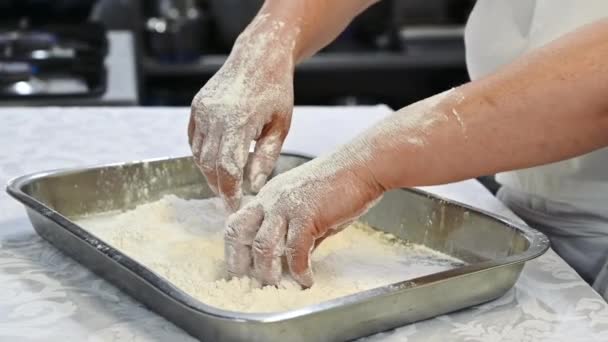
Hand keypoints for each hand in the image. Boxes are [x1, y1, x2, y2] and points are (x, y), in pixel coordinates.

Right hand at [188, 26, 295, 210]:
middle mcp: (214, 116)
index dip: (229, 192)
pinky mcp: (196, 107)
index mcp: (238, 121)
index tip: (235, 208)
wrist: (259, 56)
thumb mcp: (280, 126)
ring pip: (198, 154)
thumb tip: (254, 186)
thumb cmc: (276, 91)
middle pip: (209, 164)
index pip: (228, 168)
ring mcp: (201, 110)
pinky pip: (194, 140)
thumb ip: (266, 158)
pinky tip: (218, 163)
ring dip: (210, 172)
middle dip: (219, 187)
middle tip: (230, 201)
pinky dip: (203, 155)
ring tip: (226, 184)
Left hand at [224, 148, 383, 286]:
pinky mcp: (306, 215)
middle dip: (238, 260)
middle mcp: (271, 198)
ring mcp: (286, 206)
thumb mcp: (311, 207)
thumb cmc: (342, 183)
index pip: (238, 221)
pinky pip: (296, 251)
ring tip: (278, 284)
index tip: (243, 267)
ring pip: (262, 246)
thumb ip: (298, 231)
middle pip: (237, 231)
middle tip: (249, 280)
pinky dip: (300, 270)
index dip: (236, 247)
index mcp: (269, 194)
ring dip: (267, 271)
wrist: (363, 165)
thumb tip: (296, 259)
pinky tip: (307, 279)